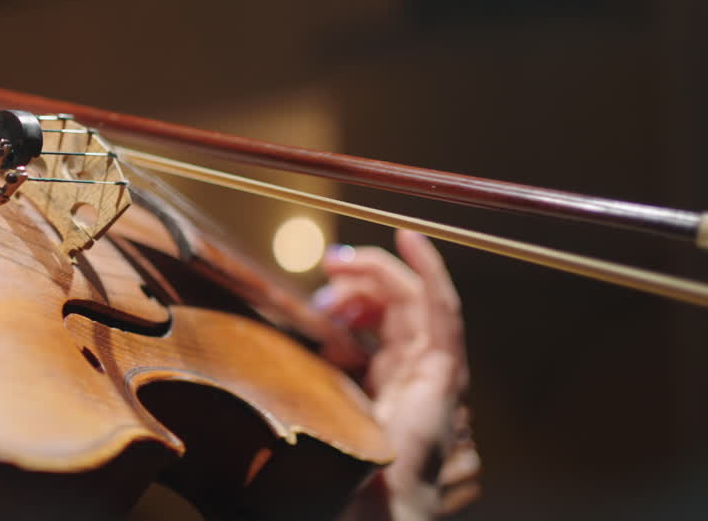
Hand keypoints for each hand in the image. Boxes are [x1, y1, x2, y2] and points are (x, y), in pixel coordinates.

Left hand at [313, 230, 479, 519]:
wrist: (375, 496)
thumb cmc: (347, 456)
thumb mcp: (323, 392)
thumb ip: (317, 362)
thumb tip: (290, 325)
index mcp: (391, 375)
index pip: (380, 315)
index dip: (355, 289)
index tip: (324, 276)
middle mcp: (415, 367)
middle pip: (395, 301)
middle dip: (360, 275)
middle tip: (327, 265)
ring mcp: (432, 366)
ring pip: (411, 298)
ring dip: (375, 271)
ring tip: (338, 265)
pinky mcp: (442, 368)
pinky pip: (440, 309)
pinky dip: (427, 269)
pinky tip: (409, 238)